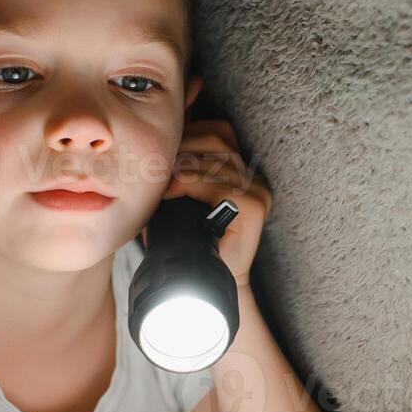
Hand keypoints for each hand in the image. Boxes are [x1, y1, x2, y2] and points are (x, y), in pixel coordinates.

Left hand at [159, 119, 271, 286]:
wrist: (203, 282)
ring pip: (216, 160)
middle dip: (181, 148)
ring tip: (159, 180)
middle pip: (216, 139)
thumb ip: (174, 168)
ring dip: (182, 167)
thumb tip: (152, 141)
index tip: (160, 151)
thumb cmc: (185, 238)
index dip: (187, 134)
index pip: (218, 130)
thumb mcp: (176, 195)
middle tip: (154, 165)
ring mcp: (258, 191)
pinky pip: (221, 184)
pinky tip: (172, 193)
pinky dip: (192, 184)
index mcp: (240, 169)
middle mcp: (253, 176)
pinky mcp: (255, 207)